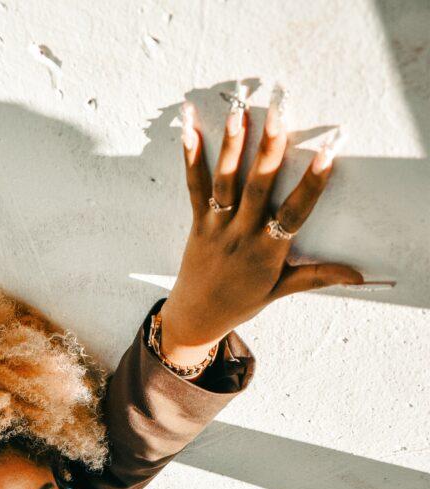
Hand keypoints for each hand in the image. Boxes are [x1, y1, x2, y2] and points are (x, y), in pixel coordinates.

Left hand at [160, 96, 364, 353]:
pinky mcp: (198, 222)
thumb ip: (317, 276)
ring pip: (226, 182)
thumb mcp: (281, 290)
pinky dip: (192, 157)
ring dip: (233, 145)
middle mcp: (242, 234)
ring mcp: (217, 226)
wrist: (196, 318)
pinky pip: (195, 187)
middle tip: (278, 112)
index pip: (295, 212)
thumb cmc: (241, 303)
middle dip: (269, 149)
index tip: (328, 154)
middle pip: (258, 187)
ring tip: (239, 111)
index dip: (312, 183)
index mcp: (268, 251)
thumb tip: (357, 277)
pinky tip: (189, 129)